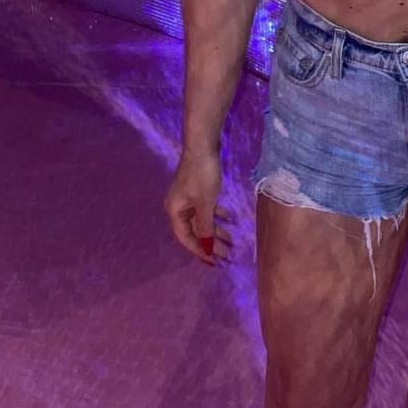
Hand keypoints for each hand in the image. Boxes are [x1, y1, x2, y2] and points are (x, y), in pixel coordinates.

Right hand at [163, 152, 234, 266]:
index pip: (187, 239)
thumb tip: (207, 247)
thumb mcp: (205, 204)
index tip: (215, 262)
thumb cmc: (202, 175)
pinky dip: (218, 214)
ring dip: (218, 230)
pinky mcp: (197, 190)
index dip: (201, 251)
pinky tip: (231, 219)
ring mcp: (188, 198)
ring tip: (233, 241)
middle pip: (196, 231)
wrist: (203, 145)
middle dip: (212, 243)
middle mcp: (179, 207)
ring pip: (204, 220)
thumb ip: (205, 227)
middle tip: (228, 255)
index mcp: (175, 212)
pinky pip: (207, 208)